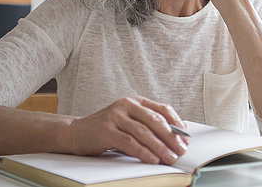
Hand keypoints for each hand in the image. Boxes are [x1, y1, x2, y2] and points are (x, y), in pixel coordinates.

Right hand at [67, 96, 188, 164]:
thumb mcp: (128, 121)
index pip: (162, 108)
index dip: (176, 123)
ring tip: (170, 158)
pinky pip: (130, 143)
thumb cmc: (106, 128)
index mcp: (135, 101)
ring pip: (144, 133)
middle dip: (171, 137)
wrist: (76, 131)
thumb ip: (146, 125)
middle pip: (155, 121)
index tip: (185, 137)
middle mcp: (126, 105)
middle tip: (181, 150)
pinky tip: (153, 159)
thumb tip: (173, 138)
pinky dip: (143, 152)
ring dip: (160, 147)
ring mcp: (115, 116)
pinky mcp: (106, 130)